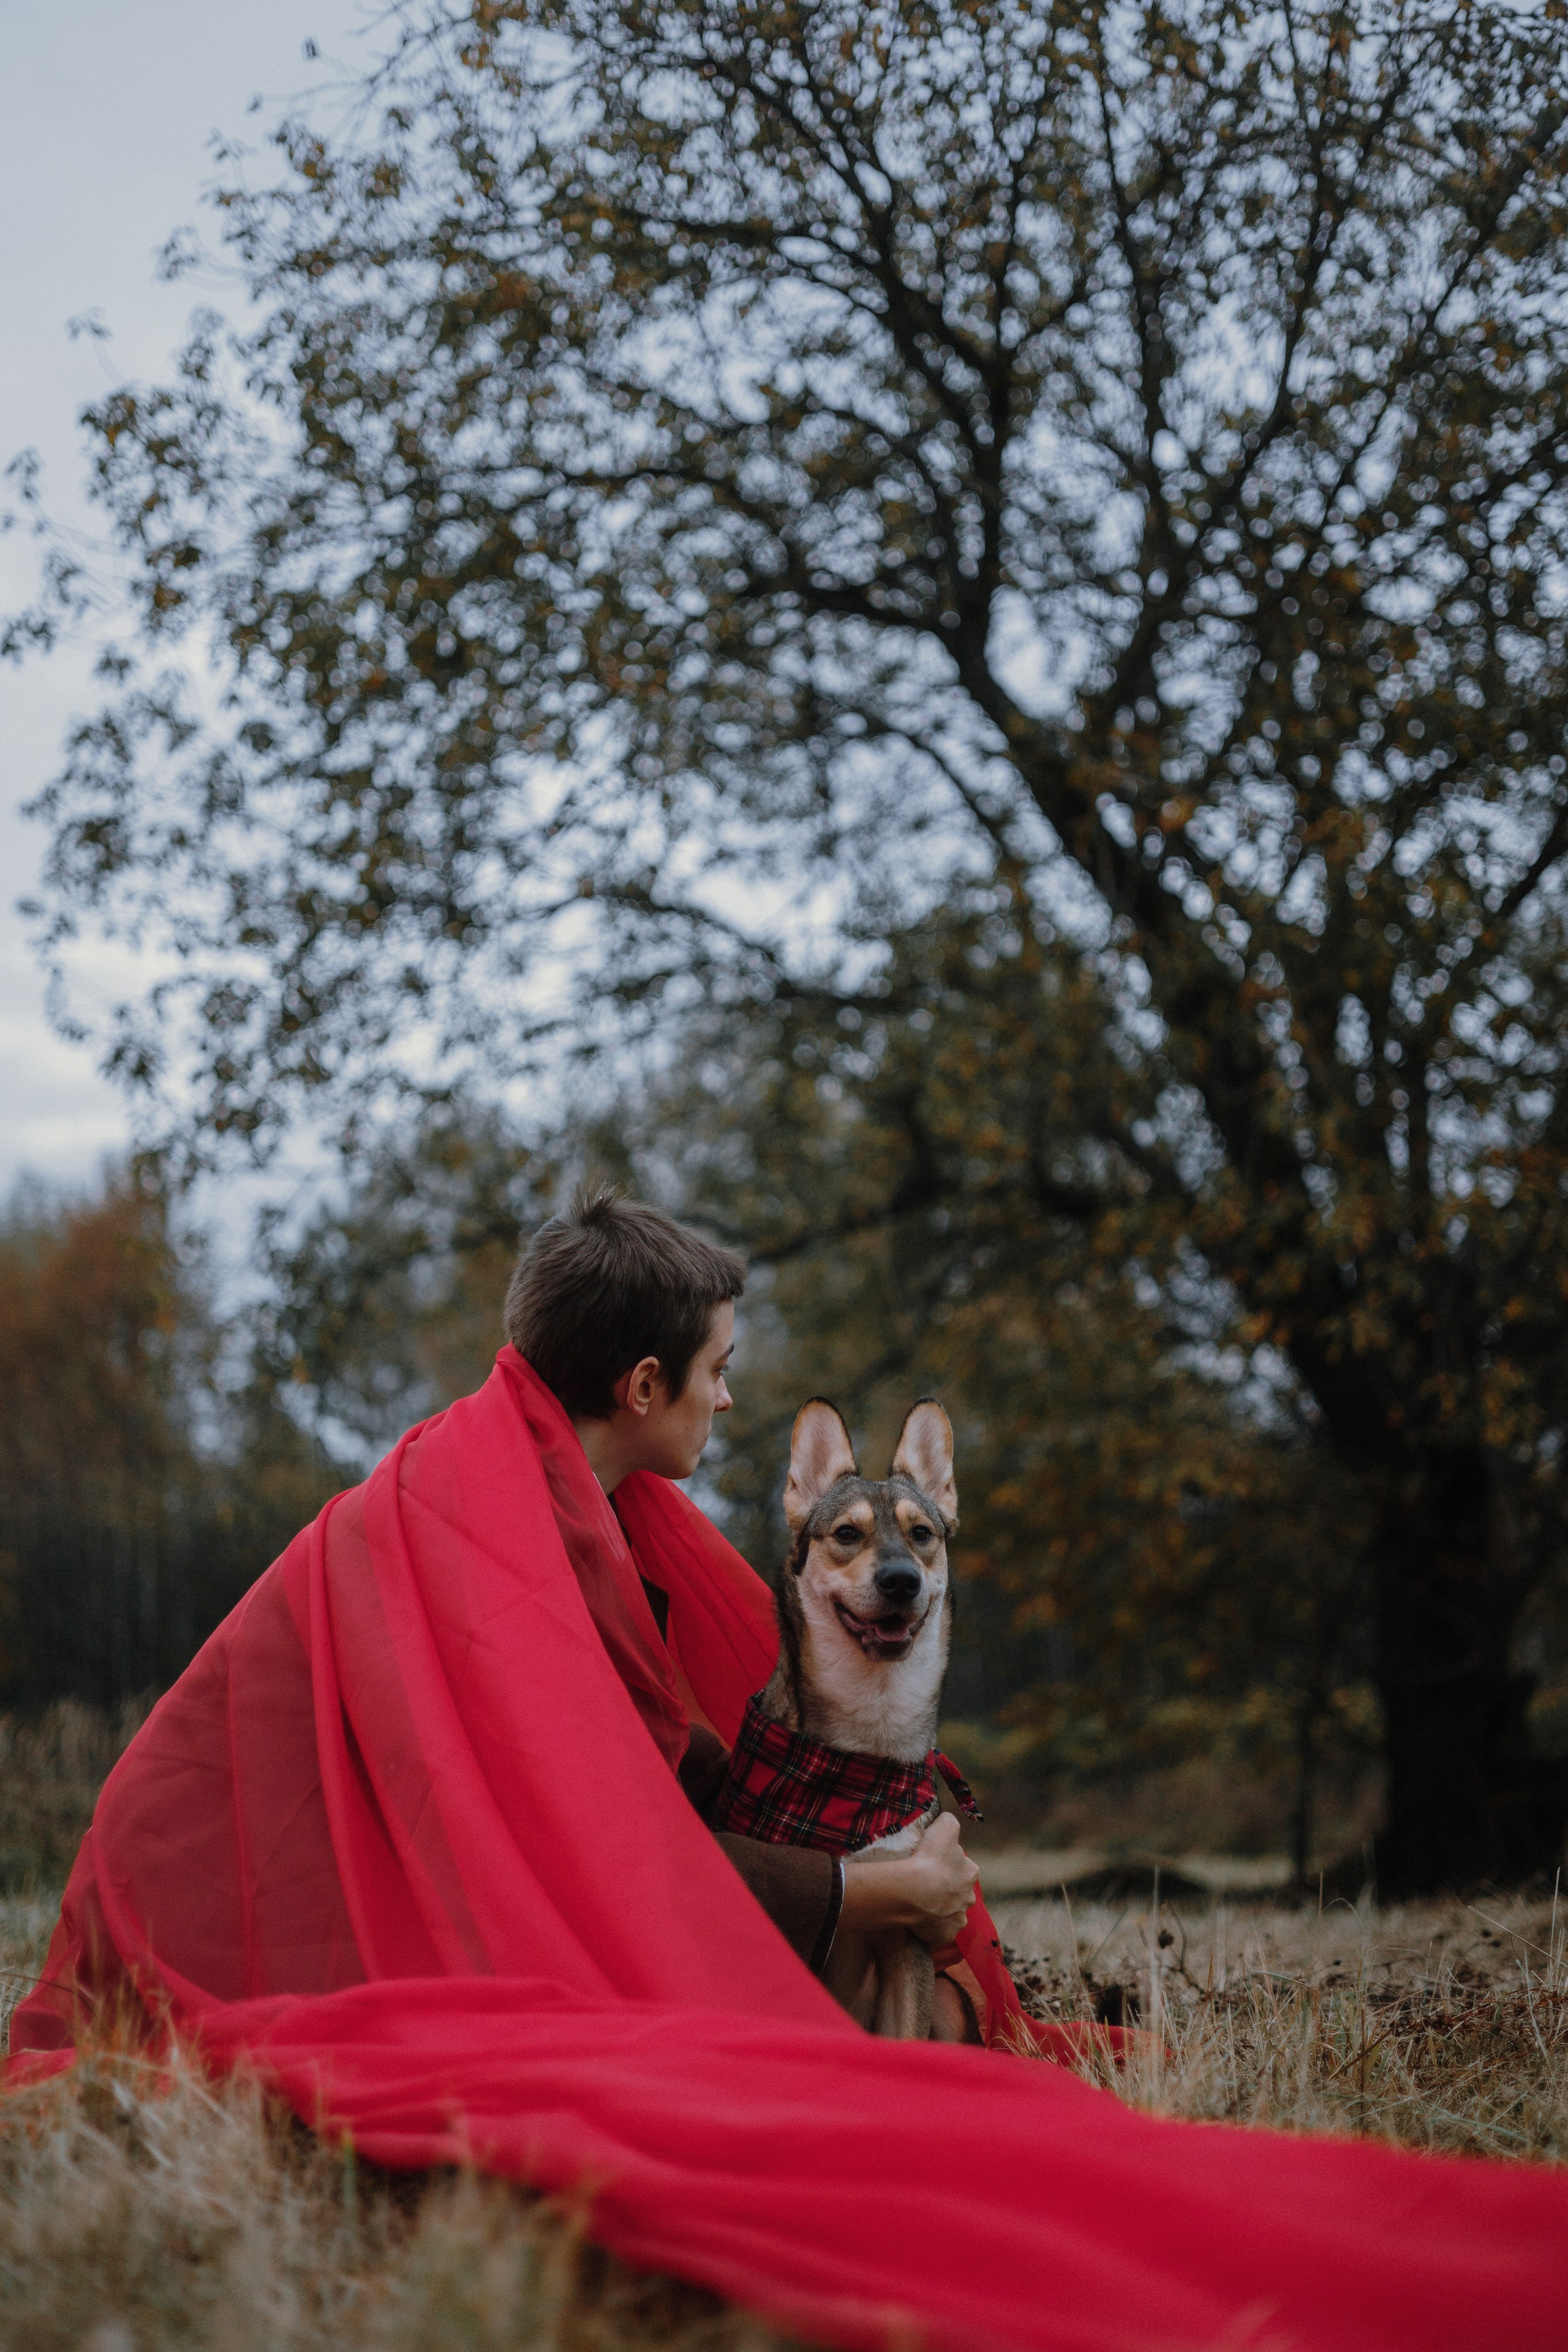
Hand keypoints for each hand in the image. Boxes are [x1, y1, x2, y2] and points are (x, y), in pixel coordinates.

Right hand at [838, 1813, 979, 1947]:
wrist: (914, 1891)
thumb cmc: (930, 1858)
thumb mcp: (944, 1826)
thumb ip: (950, 1822)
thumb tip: (949, 1822)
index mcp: (971, 1872)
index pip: (963, 1867)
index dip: (948, 1865)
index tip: (933, 1865)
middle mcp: (969, 1898)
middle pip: (958, 1891)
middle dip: (947, 1889)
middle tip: (926, 1884)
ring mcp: (958, 1918)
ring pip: (951, 1912)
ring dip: (940, 1908)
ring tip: (921, 1902)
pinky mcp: (945, 1935)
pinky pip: (940, 1930)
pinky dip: (932, 1926)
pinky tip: (920, 1918)